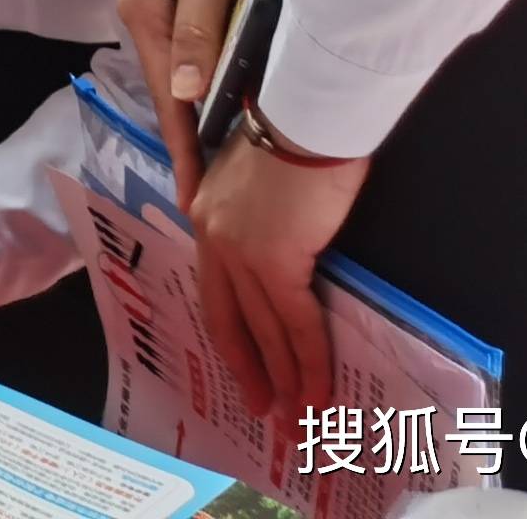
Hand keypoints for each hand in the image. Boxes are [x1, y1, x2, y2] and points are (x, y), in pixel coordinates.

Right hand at [117, 0, 270, 205]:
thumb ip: (201, 28)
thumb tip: (185, 95)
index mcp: (146, 14)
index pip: (168, 100)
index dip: (186, 153)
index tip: (196, 206)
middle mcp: (148, 18)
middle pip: (173, 96)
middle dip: (194, 149)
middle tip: (218, 206)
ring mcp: (166, 9)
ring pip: (186, 79)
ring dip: (204, 122)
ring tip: (227, 173)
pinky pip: (198, 57)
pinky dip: (213, 89)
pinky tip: (229, 110)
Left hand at [190, 127, 365, 422]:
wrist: (310, 109)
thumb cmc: (297, 131)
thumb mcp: (262, 176)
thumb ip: (259, 214)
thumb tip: (281, 247)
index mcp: (206, 213)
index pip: (216, 288)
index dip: (233, 332)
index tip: (245, 366)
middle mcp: (212, 235)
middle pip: (230, 318)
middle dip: (250, 368)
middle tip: (264, 409)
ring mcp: (239, 249)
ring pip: (264, 328)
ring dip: (285, 377)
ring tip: (298, 415)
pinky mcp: (274, 259)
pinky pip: (295, 322)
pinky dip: (310, 360)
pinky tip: (320, 390)